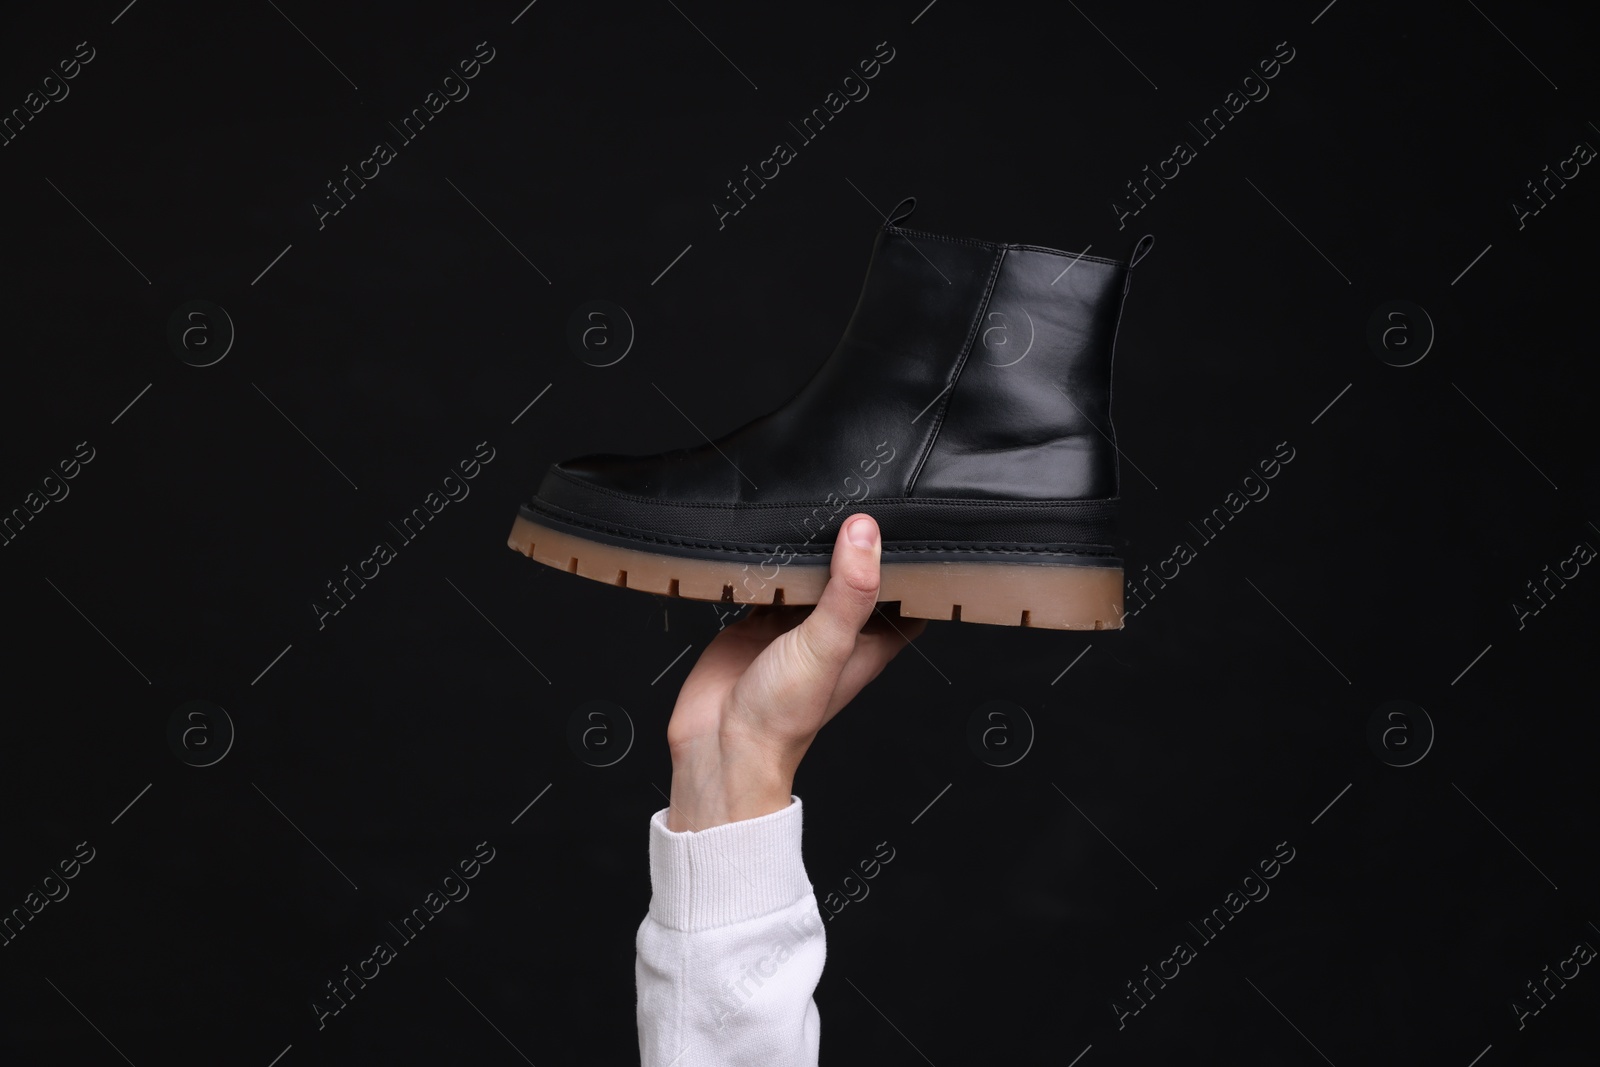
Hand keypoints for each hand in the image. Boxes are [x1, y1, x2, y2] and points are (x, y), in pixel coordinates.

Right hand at [664, 513, 925, 830]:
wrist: (719, 743)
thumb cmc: (783, 714)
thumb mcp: (828, 644)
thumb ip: (849, 589)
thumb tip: (865, 532)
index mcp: (868, 642)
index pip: (905, 599)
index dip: (912, 566)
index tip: (916, 525)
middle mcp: (835, 632)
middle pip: (856, 578)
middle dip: (859, 546)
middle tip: (863, 497)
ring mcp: (795, 626)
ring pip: (813, 575)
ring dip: (814, 549)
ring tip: (820, 501)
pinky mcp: (756, 621)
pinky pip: (768, 580)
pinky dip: (768, 559)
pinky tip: (768, 534)